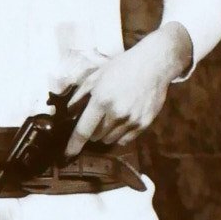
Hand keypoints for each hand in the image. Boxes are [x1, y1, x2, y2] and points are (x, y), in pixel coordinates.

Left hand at [64, 23, 191, 155]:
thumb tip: (69, 113)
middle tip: (97, 116)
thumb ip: (80, 96)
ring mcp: (131, 121)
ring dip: (105, 132)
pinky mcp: (144, 124)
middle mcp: (116, 114)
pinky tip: (123, 120)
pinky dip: (119, 134)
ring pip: (109, 139)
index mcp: (101, 101)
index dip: (73, 145)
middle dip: (92, 129)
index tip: (66, 154)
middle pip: (95, 136)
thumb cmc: (122, 67)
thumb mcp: (96, 76)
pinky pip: (125, 140)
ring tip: (112, 115)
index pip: (83, 130)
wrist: (153, 64)